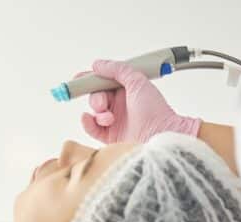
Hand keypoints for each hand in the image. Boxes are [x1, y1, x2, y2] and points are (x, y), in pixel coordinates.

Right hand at [80, 60, 201, 144]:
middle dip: (96, 97)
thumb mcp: (138, 81)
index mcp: (126, 90)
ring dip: (98, 112)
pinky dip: (87, 123)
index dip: (89, 79)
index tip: (78, 78)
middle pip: (96, 95)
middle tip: (103, 102)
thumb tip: (98, 64)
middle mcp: (120, 104)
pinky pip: (92, 128)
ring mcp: (115, 121)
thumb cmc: (156, 111)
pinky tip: (89, 118)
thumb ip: (117, 69)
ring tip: (109, 117)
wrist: (162, 135)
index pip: (103, 81)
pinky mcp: (111, 137)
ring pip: (94, 111)